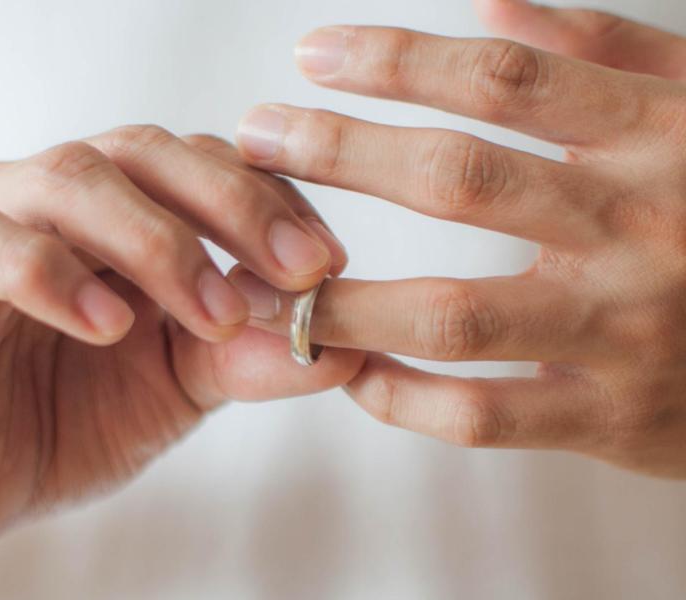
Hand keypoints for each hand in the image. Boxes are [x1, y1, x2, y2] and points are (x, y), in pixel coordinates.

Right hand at [0, 127, 361, 563]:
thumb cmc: (69, 420)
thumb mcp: (181, 388)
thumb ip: (249, 358)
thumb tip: (343, 347)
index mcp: (123, 211)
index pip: (208, 165)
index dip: (275, 203)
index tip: (329, 263)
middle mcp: (60, 199)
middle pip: (149, 150)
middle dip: (234, 206)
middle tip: (295, 271)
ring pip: (73, 178)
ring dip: (158, 242)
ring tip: (212, 312)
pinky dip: (55, 275)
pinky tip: (110, 324)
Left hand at [233, 2, 685, 478]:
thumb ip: (606, 55)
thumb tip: (495, 7)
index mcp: (657, 142)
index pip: (501, 83)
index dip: (395, 62)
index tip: (312, 57)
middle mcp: (635, 233)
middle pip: (457, 180)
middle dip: (338, 153)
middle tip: (254, 138)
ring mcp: (622, 335)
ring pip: (452, 315)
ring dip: (344, 301)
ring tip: (267, 284)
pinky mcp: (612, 421)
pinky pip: (482, 417)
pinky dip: (403, 398)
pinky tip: (351, 372)